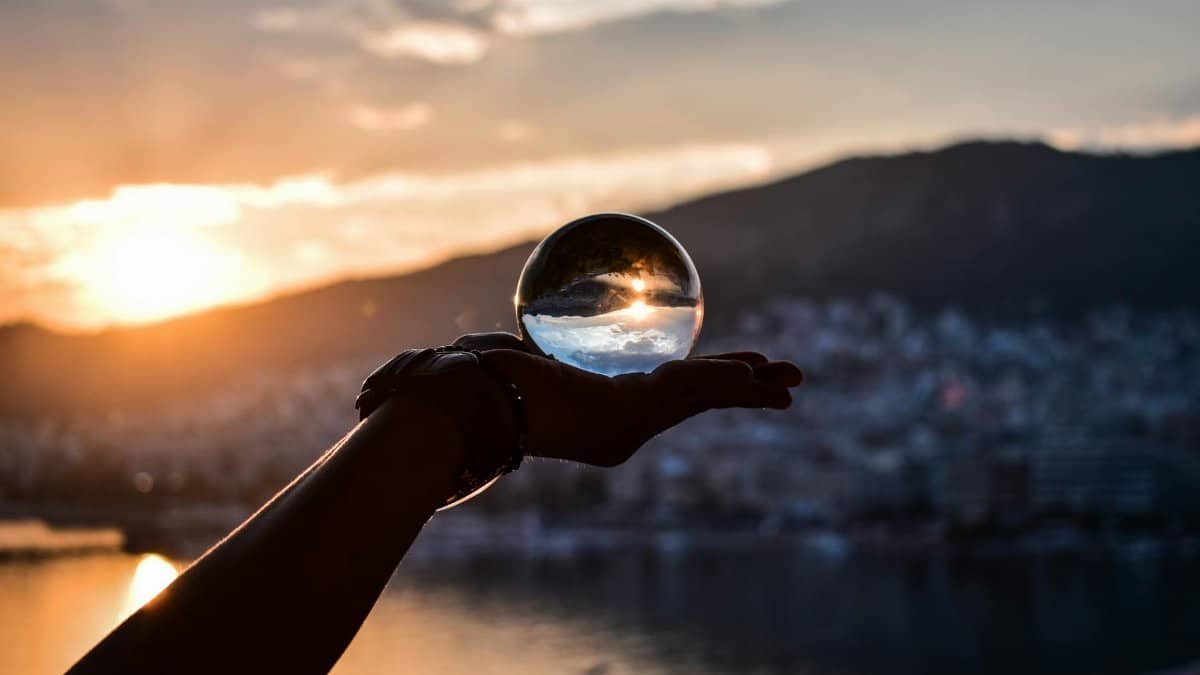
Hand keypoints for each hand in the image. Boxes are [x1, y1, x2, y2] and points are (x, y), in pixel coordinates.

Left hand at [453, 332, 802, 466]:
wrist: (476, 406)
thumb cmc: (481, 384)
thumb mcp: (507, 359)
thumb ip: (511, 352)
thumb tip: (482, 343)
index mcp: (608, 413)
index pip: (668, 396)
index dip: (702, 385)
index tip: (726, 374)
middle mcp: (628, 424)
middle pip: (697, 401)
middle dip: (742, 392)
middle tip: (782, 386)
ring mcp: (635, 421)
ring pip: (705, 398)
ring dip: (750, 388)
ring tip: (792, 384)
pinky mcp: (637, 410)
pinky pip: (695, 393)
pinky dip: (733, 386)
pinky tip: (764, 381)